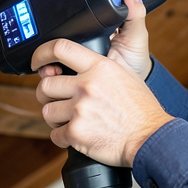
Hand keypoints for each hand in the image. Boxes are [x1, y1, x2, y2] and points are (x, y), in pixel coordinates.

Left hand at [32, 38, 172, 166]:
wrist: (151, 137)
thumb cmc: (141, 109)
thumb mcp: (124, 75)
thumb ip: (98, 67)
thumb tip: (70, 66)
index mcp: (99, 67)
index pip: (60, 48)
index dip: (41, 53)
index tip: (36, 62)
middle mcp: (87, 85)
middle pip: (46, 85)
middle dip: (48, 95)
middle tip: (58, 101)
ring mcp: (80, 109)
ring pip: (47, 111)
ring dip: (55, 118)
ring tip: (70, 120)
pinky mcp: (77, 133)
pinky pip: (55, 135)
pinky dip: (63, 138)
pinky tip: (77, 136)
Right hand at [36, 0, 152, 80]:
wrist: (125, 96)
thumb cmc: (133, 63)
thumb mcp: (136, 37)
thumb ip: (135, 14)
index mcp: (94, 20)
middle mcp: (77, 32)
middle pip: (54, 14)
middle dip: (41, 1)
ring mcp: (68, 50)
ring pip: (45, 39)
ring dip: (40, 38)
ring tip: (42, 34)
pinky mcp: (62, 69)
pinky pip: (46, 63)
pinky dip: (40, 63)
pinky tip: (44, 66)